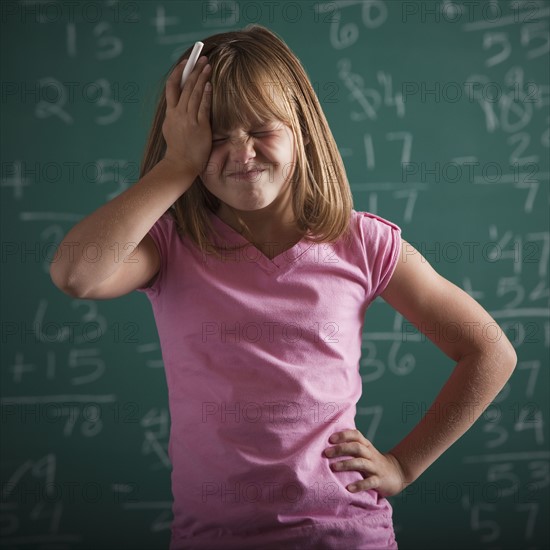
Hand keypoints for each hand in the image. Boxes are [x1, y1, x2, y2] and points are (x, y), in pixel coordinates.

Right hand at [162, 55, 212, 176]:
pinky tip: (209, 85)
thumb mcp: (171, 130)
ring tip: (207, 65)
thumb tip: (177, 108)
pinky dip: (205, 95)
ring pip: (194, 94)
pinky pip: (203, 108)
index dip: (178, 73)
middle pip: (185, 86)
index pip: (172, 87)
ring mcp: (188, 120)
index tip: (184, 63)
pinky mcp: (199, 127)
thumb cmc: (178, 150)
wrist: (180, 165)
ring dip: (201, 78)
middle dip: (194, 70)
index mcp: (170, 114)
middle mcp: (178, 114)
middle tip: (201, 58)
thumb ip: (175, 117)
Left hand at [323, 429, 408, 497]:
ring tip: (334, 467)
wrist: (397, 473)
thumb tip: (328, 444)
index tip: (330, 438)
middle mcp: (371, 455)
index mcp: (366, 446)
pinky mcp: (380, 481)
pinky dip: (359, 485)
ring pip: (361, 463)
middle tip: (326, 453)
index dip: (343, 435)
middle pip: (356, 447)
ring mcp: (375, 467)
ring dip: (347, 464)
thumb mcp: (365, 451)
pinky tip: (349, 488)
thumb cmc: (373, 462)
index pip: (356, 435)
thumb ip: (352, 447)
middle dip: (341, 449)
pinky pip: (370, 482)